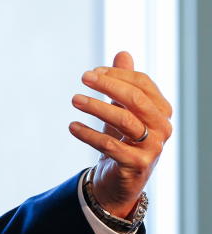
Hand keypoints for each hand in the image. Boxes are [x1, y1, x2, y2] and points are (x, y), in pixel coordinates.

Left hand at [69, 51, 172, 217]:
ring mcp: (152, 147)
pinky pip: (111, 145)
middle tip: (82, 78)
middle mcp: (162, 127)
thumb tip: (123, 53)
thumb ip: (124, 83)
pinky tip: (72, 126)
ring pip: (124, 120)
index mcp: (160, 110)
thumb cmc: (122, 139)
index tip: (92, 73)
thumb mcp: (122, 110)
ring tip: (74, 99)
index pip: (143, 83)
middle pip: (136, 99)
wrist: (120, 180)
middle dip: (108, 85)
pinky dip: (89, 134)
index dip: (117, 75)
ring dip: (96, 107)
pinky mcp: (136, 164)